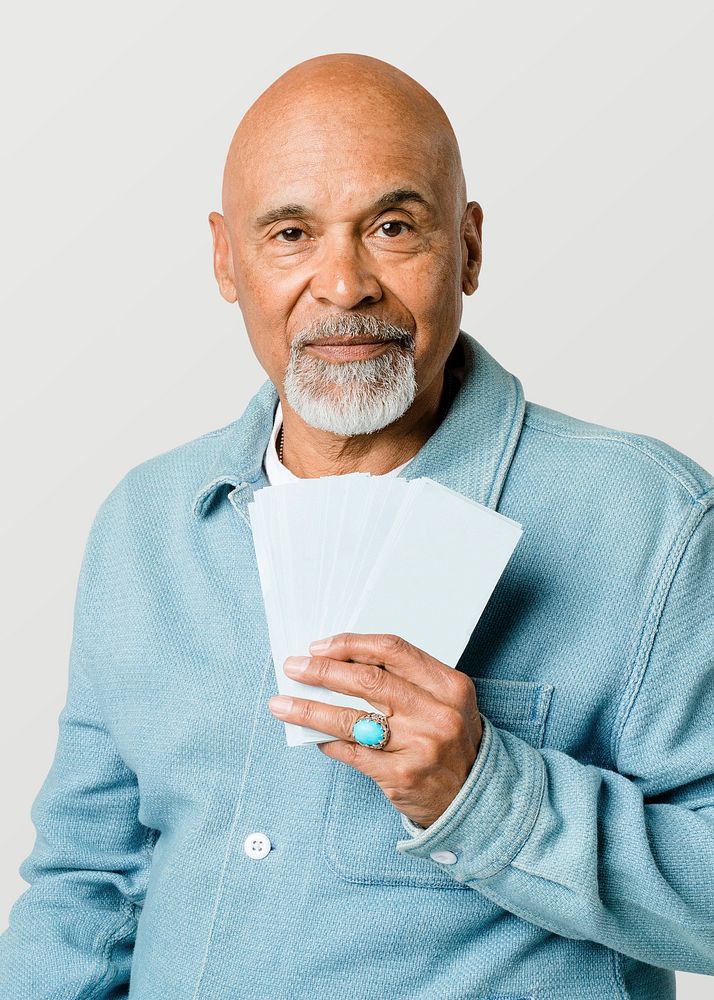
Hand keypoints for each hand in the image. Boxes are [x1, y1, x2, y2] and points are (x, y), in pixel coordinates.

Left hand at [268, 632, 482, 828]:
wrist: (475, 797)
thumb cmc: (451, 742)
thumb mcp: (443, 702)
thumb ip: (404, 681)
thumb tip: (340, 665)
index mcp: (448, 685)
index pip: (392, 650)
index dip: (351, 644)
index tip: (320, 647)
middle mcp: (436, 713)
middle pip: (368, 680)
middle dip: (322, 671)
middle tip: (295, 668)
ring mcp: (419, 746)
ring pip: (351, 719)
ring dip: (310, 709)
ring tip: (282, 704)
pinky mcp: (402, 776)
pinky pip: (352, 753)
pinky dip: (327, 741)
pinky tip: (312, 736)